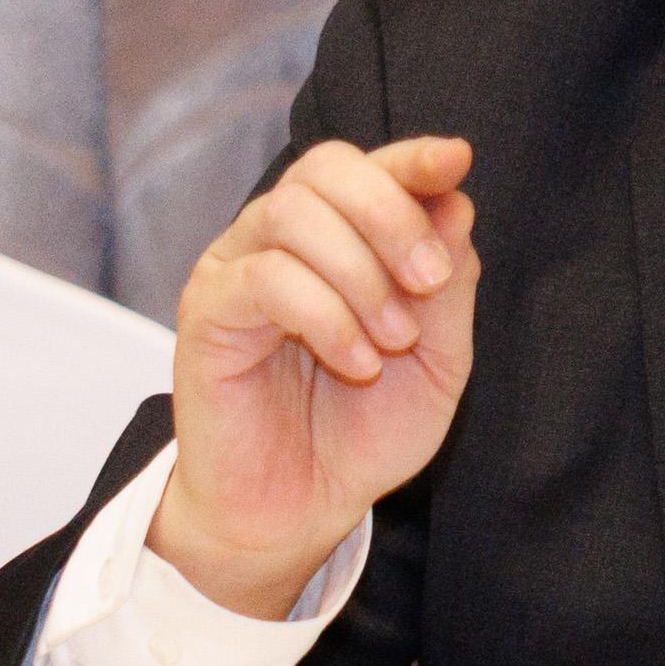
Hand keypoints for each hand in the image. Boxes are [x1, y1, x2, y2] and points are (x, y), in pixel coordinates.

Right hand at [146, 134, 481, 623]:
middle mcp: (281, 238)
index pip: (367, 166)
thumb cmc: (363, 431)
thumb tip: (455, 199)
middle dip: (391, 214)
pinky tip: (358, 362)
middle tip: (430, 283)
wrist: (303, 509)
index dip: (411, 156)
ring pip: (291, 212)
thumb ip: (450, 283)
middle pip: (325, 167)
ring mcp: (237, 269)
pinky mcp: (207, 311)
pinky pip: (265, 278)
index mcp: (339, 236)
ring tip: (393, 340)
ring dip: (360, 272)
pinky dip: (327, 315)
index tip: (457, 159)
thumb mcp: (439, 360)